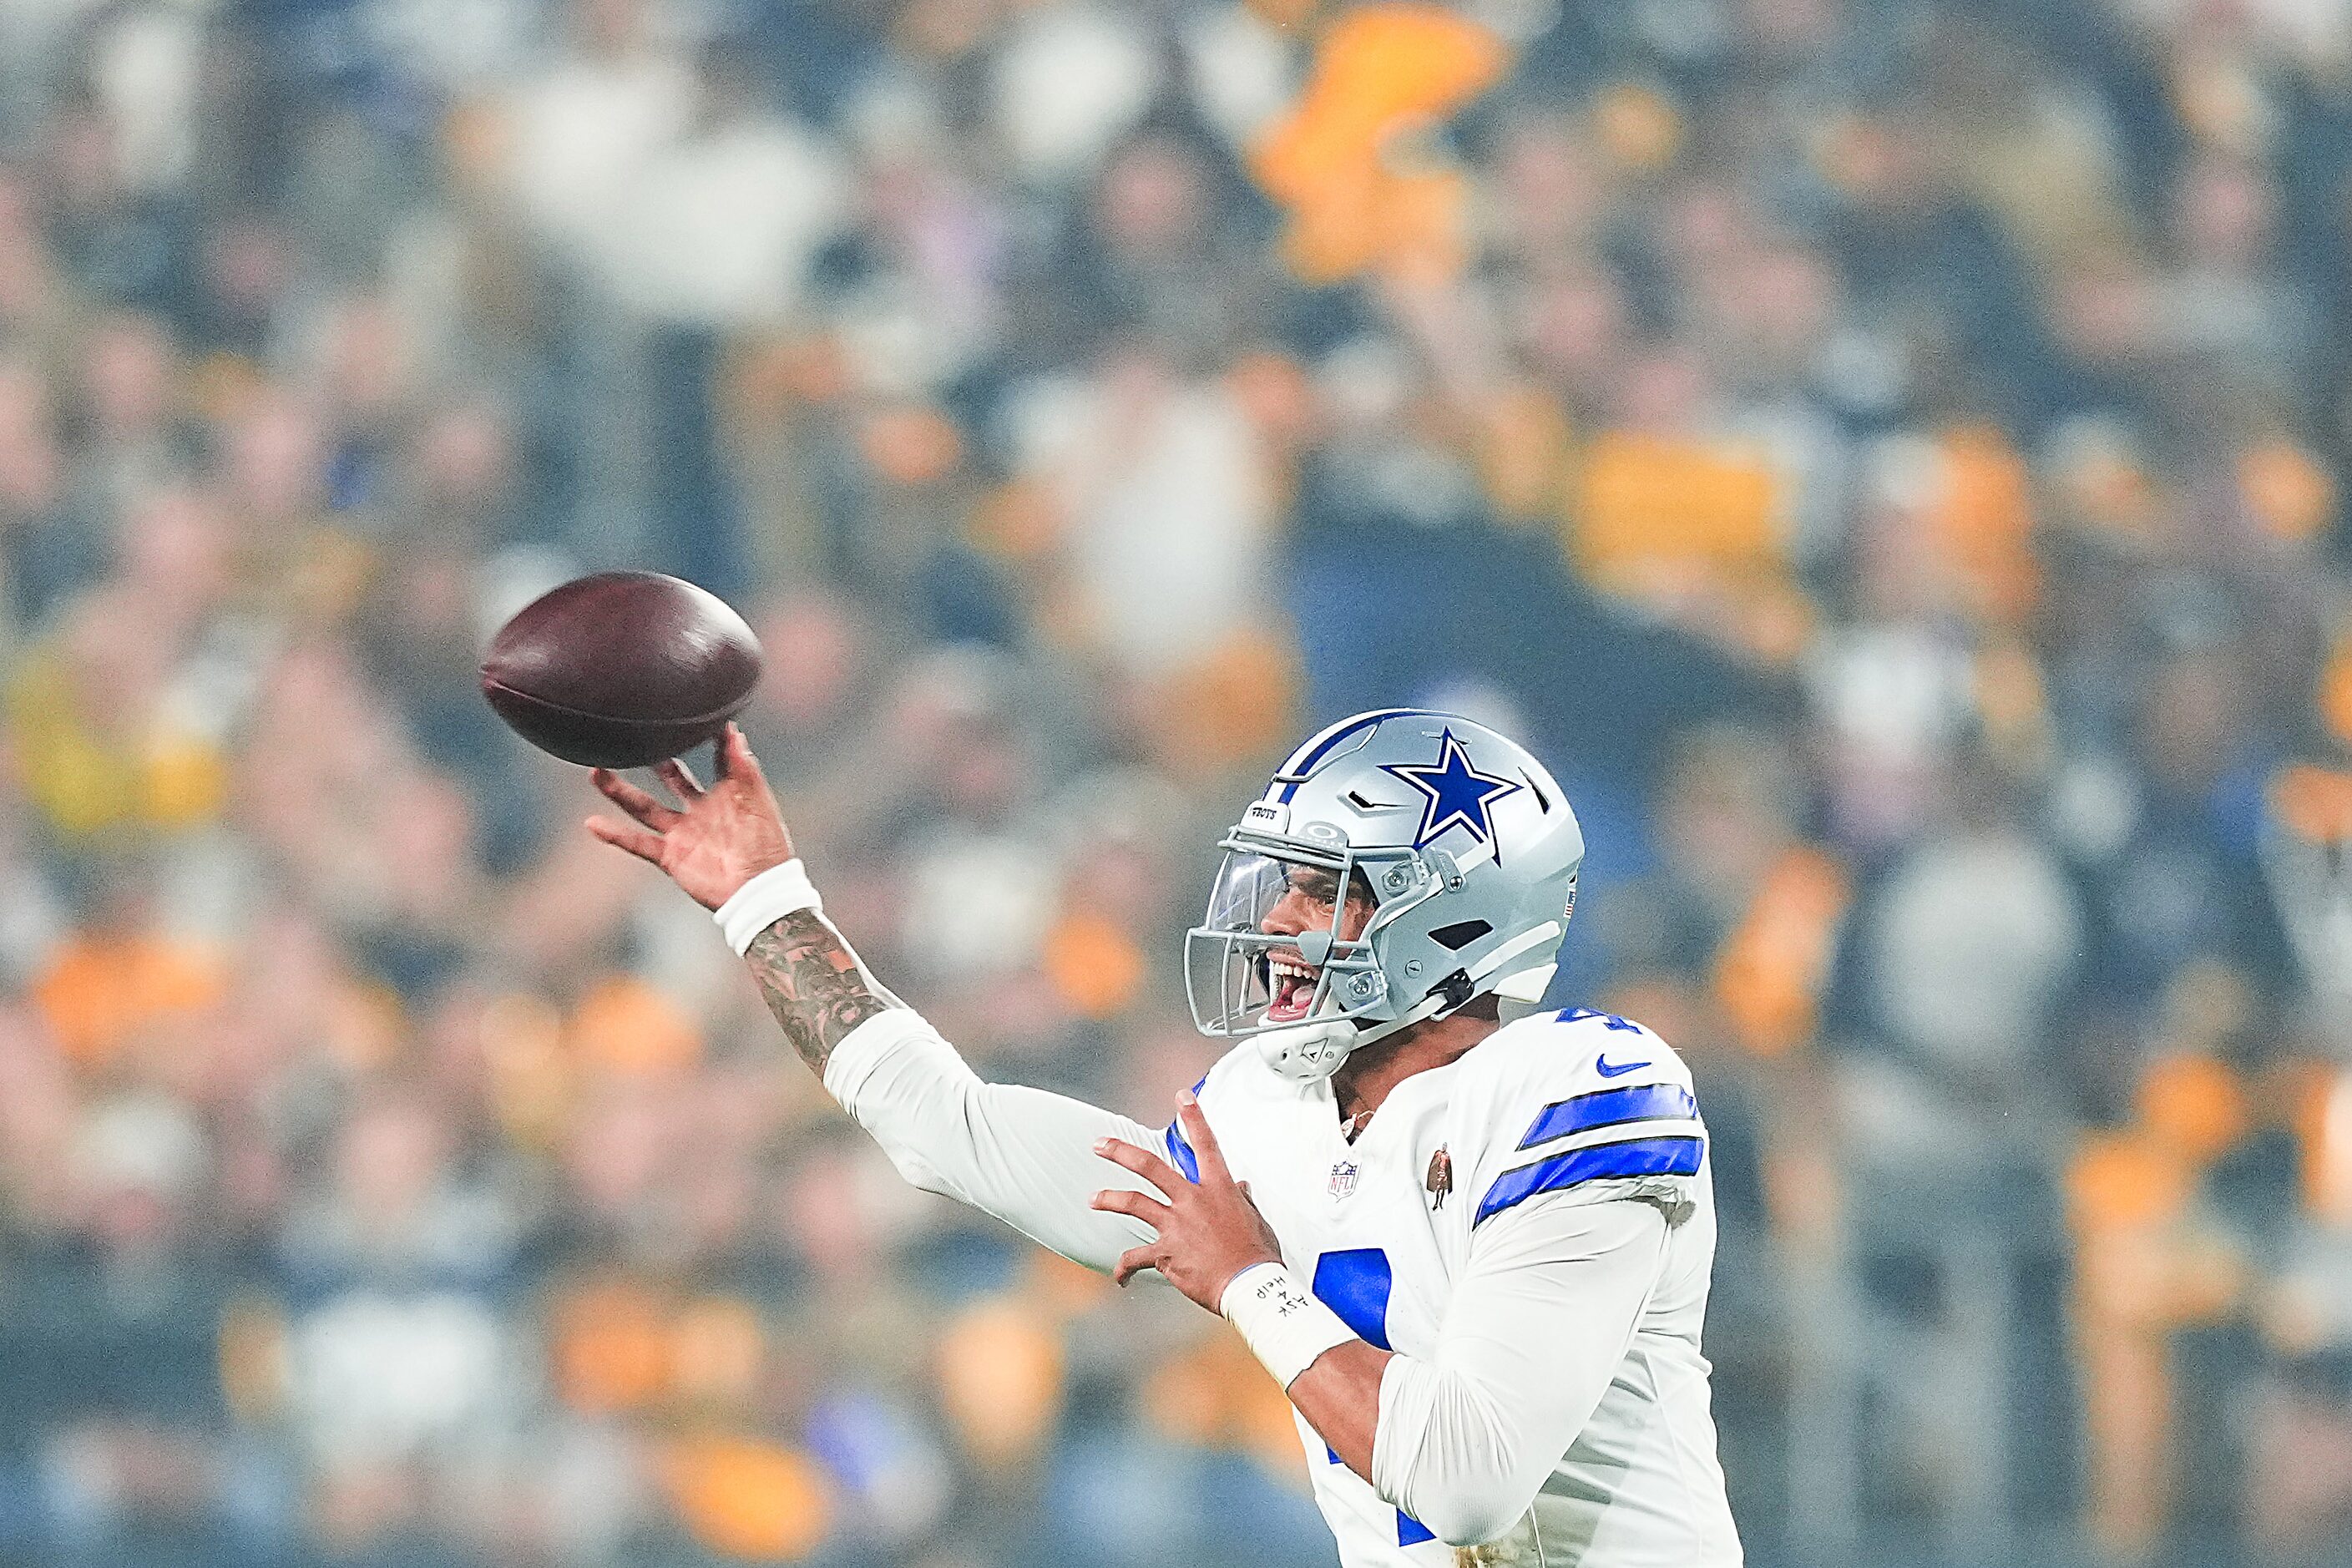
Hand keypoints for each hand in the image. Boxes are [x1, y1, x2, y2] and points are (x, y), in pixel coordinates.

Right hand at [585, 724, 794, 908]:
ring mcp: (683, 833)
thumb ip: (742, 766)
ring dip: (619, 791)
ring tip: (595, 771)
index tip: (683, 713)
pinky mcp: (671, 856)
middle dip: (653, 759)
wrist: (759, 889)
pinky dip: (615, 835)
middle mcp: (700, 811)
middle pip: (670, 778)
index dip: (702, 738)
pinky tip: (591, 822)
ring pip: (644, 807)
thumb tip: (732, 729)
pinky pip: (638, 843)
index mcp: (726, 794)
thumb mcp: (757, 799)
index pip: (711, 758)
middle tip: (632, 737)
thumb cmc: (767, 845)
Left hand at [1090, 1094, 1282, 1307]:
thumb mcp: (1255, 1220)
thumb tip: (1240, 1188)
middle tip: (1100, 1145)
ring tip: (1095, 1200)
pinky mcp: (1165, 1254)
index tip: (1183, 1097)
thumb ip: (1242, 1200)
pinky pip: (1135, 1257)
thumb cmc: (1257, 1256)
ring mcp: (1176, 1225)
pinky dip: (1124, 1268)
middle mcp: (1193, 1201)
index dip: (1194, 1117)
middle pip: (1150, 1166)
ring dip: (1109, 1199)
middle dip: (1120, 1152)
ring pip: (1133, 1203)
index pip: (1205, 1144)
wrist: (1250, 1287)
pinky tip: (1120, 1276)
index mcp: (1218, 1188)